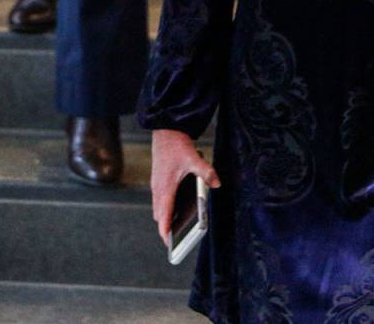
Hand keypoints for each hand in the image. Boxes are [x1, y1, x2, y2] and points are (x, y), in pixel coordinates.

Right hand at [150, 129, 219, 243]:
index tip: (168, 244)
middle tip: (174, 240)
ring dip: (164, 217)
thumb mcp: (193, 158)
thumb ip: (206, 172)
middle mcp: (158, 187)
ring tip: (174, 228)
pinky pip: (158, 198)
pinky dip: (164, 207)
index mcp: (165, 186)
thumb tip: (216, 184)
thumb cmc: (176, 144)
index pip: (163, 215)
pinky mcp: (158, 178)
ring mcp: (156, 183)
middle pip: (159, 214)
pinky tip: (173, 207)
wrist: (165, 128)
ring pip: (157, 206)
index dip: (164, 230)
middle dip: (165, 227)